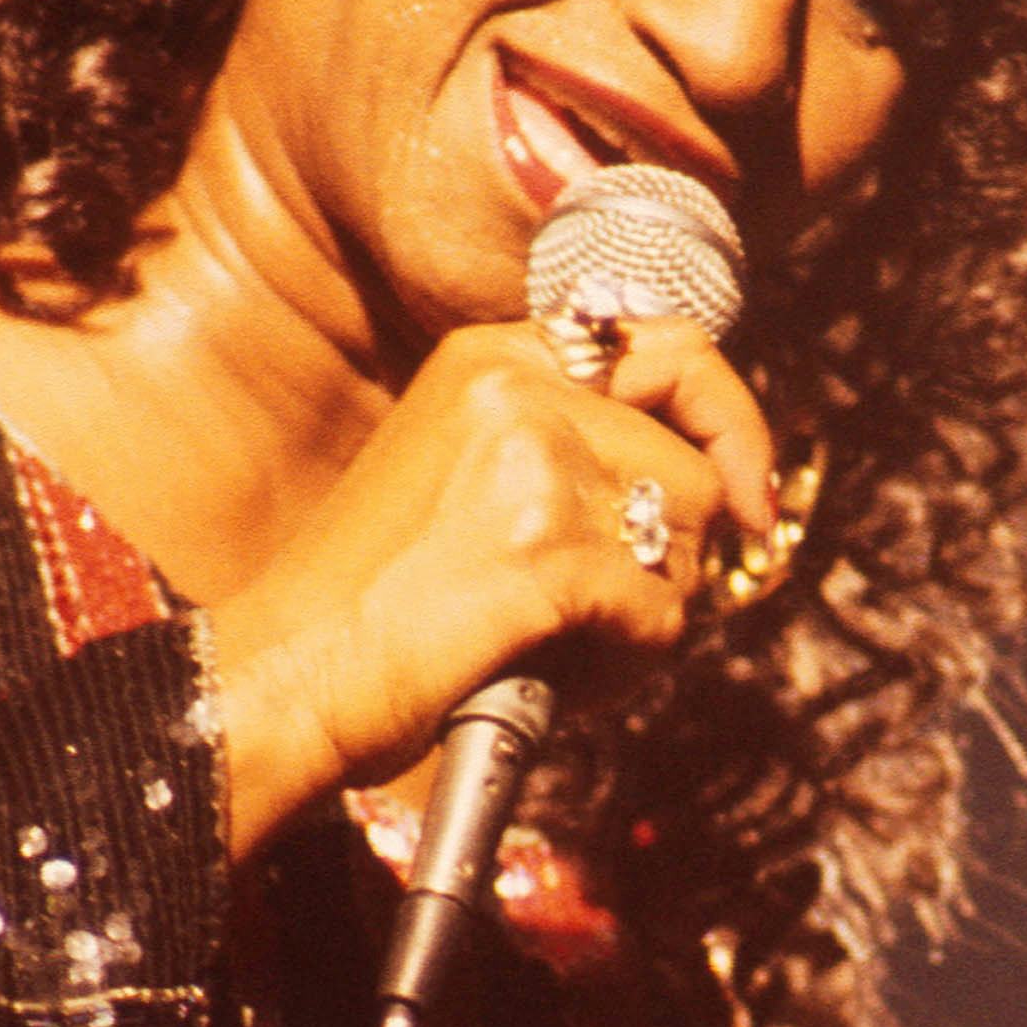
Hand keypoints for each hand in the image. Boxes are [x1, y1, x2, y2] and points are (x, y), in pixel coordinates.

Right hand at [200, 313, 775, 840]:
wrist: (283, 679)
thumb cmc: (365, 603)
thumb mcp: (456, 473)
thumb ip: (557, 443)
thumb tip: (700, 470)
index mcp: (489, 358)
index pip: (665, 347)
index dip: (725, 415)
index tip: (743, 485)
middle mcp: (514, 388)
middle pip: (692, 452)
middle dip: (701, 531)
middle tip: (692, 582)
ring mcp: (531, 463)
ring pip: (688, 534)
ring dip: (654, 607)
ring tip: (570, 645)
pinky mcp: (546, 550)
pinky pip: (661, 610)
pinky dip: (631, 660)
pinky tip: (564, 678)